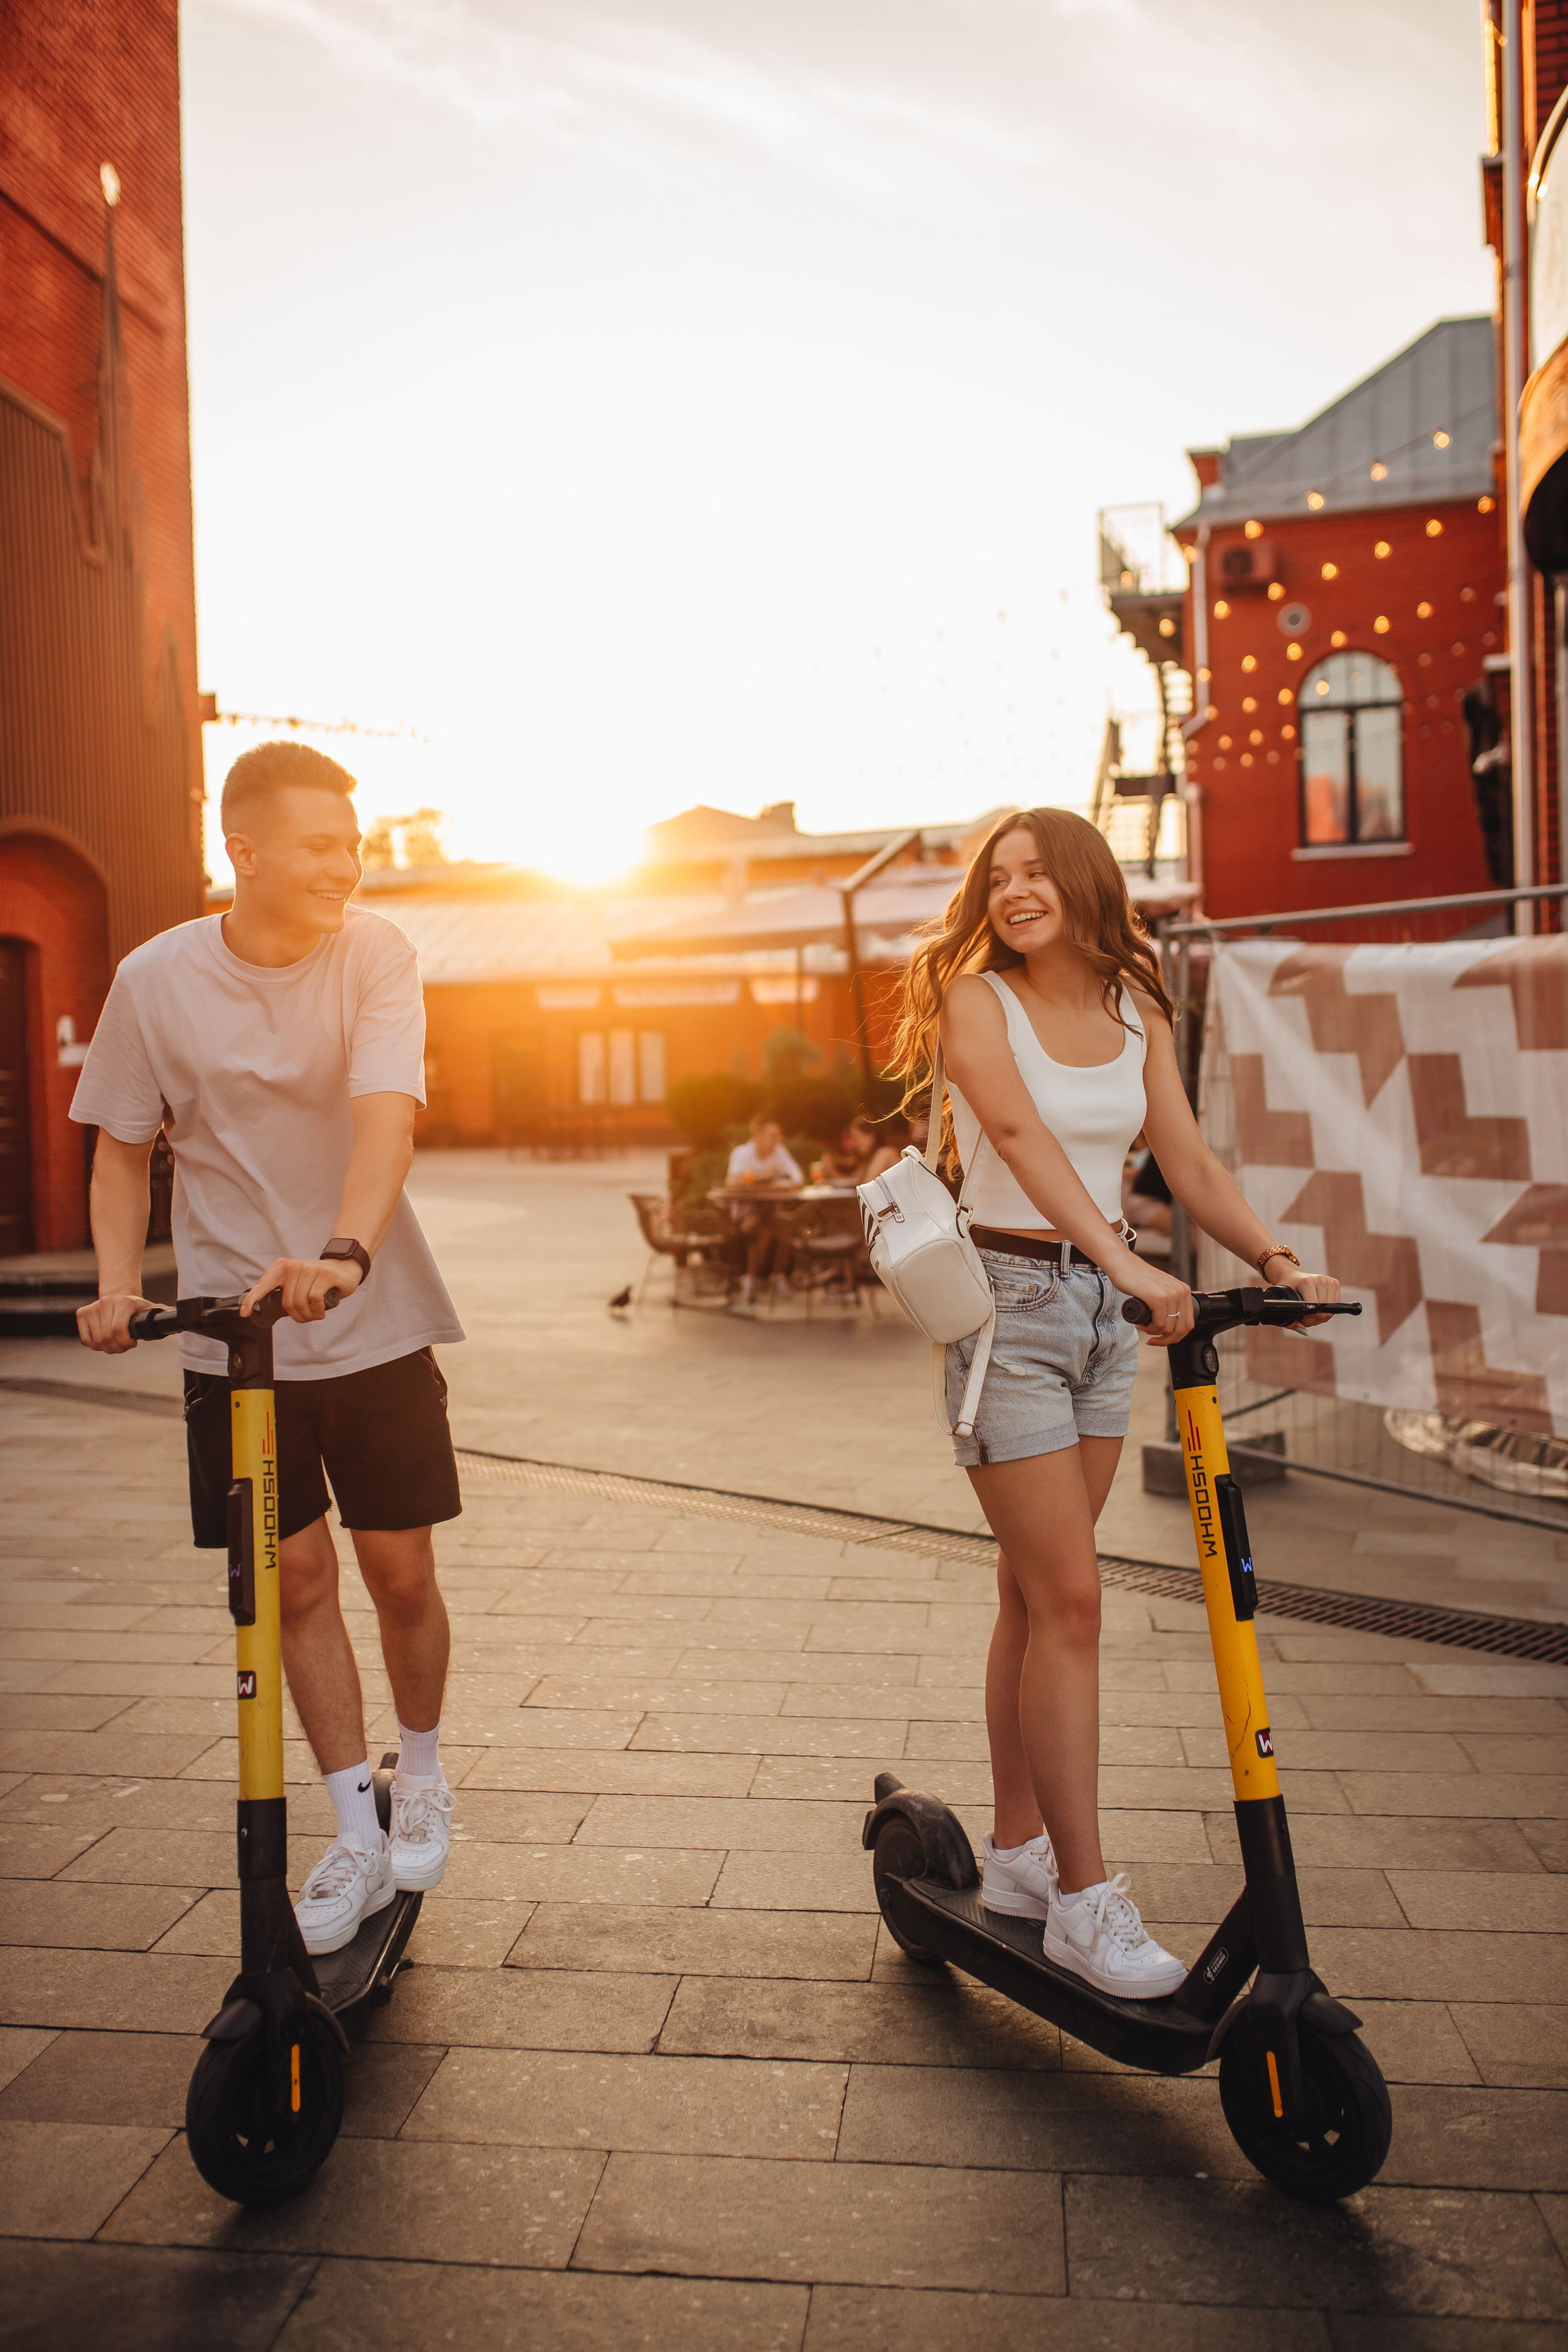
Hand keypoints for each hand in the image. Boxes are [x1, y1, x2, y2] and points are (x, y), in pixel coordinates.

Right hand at [76, 1293, 160, 1353]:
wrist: (118, 1295)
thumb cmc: (135, 1306)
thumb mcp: (148, 1308)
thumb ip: (161, 1312)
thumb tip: (176, 1315)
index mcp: (123, 1303)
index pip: (118, 1330)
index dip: (125, 1343)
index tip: (132, 1344)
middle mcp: (105, 1303)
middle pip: (107, 1339)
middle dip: (118, 1348)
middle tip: (125, 1346)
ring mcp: (92, 1308)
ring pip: (97, 1341)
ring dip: (108, 1348)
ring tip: (116, 1343)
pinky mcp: (82, 1313)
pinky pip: (86, 1339)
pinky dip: (95, 1345)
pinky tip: (104, 1341)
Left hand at [240, 1256, 361, 1322]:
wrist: (344, 1268)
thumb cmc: (318, 1280)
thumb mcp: (296, 1282)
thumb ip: (283, 1291)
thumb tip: (266, 1307)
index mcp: (281, 1267)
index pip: (263, 1285)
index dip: (252, 1300)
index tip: (245, 1313)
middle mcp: (293, 1266)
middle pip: (287, 1303)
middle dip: (298, 1316)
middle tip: (307, 1317)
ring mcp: (309, 1269)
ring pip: (301, 1303)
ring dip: (309, 1315)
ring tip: (316, 1314)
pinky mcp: (324, 1274)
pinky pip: (314, 1300)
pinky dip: (317, 1310)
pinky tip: (321, 1310)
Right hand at [1115, 1253, 1194, 1347]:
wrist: (1122, 1264)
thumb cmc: (1137, 1278)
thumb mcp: (1161, 1289)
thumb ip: (1169, 1302)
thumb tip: (1171, 1324)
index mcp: (1184, 1290)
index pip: (1188, 1323)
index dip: (1176, 1336)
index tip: (1164, 1339)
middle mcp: (1180, 1292)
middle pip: (1181, 1329)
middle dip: (1166, 1340)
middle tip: (1154, 1340)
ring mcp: (1170, 1294)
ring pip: (1169, 1328)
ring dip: (1155, 1333)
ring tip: (1145, 1327)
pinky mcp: (1158, 1298)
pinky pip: (1159, 1324)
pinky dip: (1150, 1329)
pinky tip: (1142, 1324)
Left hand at [1263, 1257, 1339, 1327]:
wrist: (1293, 1277)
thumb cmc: (1288, 1290)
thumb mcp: (1284, 1303)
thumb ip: (1290, 1320)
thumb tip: (1302, 1329)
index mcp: (1306, 1282)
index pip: (1313, 1309)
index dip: (1307, 1320)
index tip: (1300, 1320)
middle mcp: (1320, 1280)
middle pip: (1323, 1312)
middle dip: (1313, 1320)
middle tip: (1304, 1317)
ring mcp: (1329, 1281)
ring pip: (1330, 1311)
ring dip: (1320, 1317)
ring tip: (1310, 1312)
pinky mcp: (1335, 1283)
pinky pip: (1335, 1306)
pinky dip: (1327, 1311)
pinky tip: (1317, 1307)